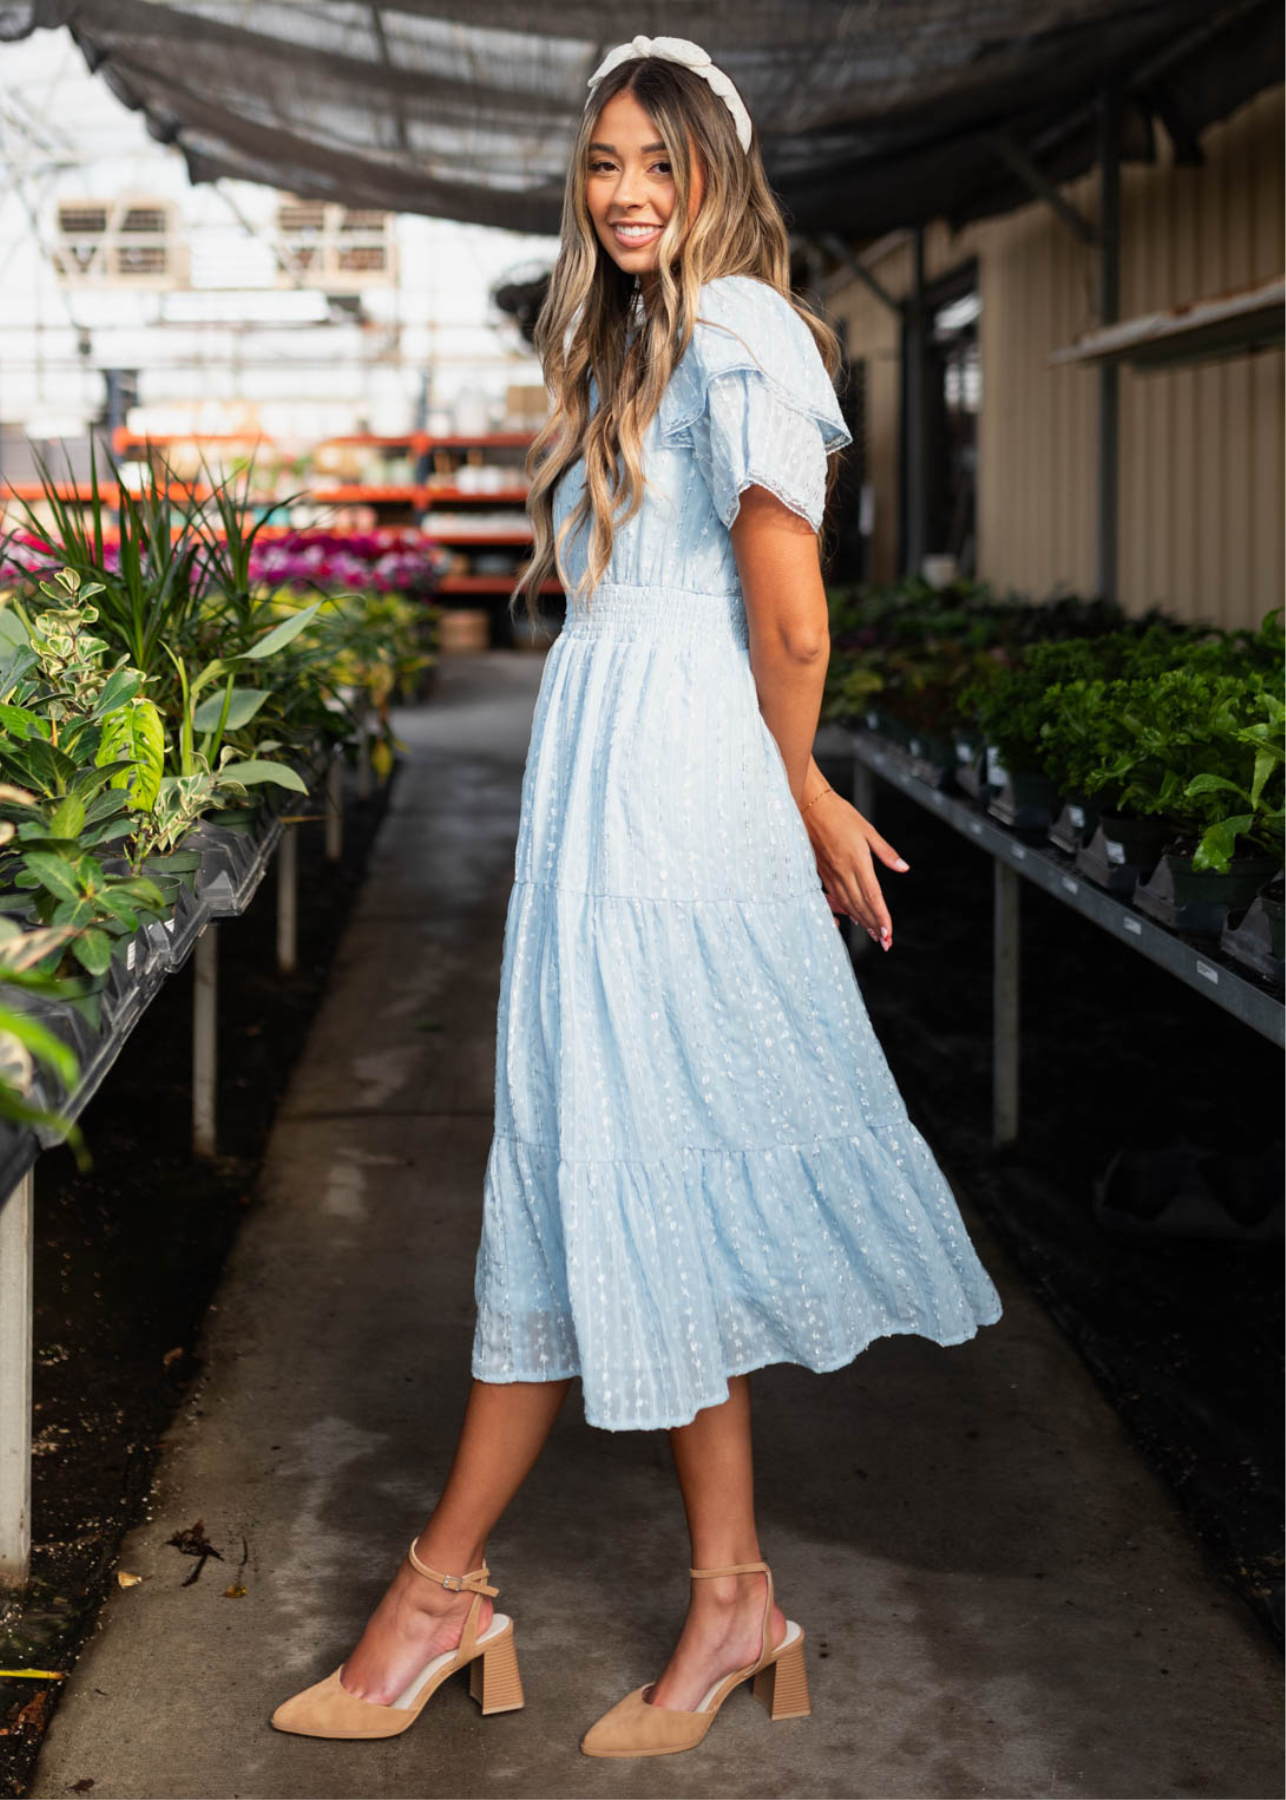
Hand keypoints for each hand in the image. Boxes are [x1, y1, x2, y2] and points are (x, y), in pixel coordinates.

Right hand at [799, 789, 908, 949]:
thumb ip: (886, 852)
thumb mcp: (868, 830)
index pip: (873, 896)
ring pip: (848, 905)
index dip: (881, 917)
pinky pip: (834, 897)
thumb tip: (903, 867)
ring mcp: (830, 874)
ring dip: (861, 921)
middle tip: (885, 942)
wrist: (809, 806)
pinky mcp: (821, 873)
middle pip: (861, 906)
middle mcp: (843, 872)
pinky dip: (845, 910)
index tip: (889, 933)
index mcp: (857, 862)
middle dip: (874, 926)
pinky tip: (851, 918)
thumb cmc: (840, 814)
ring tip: (873, 934)